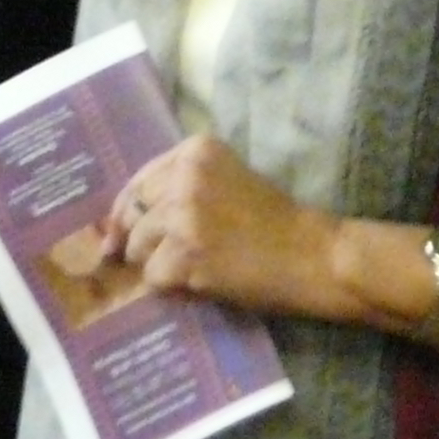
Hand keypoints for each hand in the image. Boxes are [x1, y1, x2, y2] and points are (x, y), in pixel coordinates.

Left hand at [105, 132, 340, 319]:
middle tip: (165, 256)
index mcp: (196, 151)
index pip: (138, 180)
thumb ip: (180, 187)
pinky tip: (200, 284)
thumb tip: (120, 220)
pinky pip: (154, 276)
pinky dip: (172, 287)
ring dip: (158, 264)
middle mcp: (185, 177)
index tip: (120, 230)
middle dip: (139, 239)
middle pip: (132, 213)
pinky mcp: (187, 255)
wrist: (317, 257)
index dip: (127, 210)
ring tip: (194, 269)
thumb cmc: (277, 222)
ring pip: (137, 247)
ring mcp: (184, 216)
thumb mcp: (227, 182)